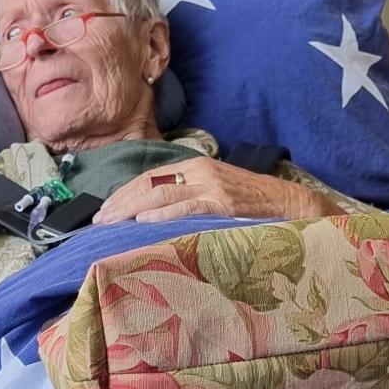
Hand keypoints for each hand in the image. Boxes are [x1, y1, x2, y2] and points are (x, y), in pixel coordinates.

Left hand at [93, 158, 341, 227]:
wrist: (291, 204)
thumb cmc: (253, 204)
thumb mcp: (217, 192)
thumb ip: (190, 196)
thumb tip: (153, 213)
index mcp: (198, 166)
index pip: (151, 176)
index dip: (124, 192)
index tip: (104, 210)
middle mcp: (201, 171)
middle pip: (150, 182)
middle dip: (120, 201)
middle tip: (98, 220)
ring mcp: (212, 187)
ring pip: (162, 192)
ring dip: (132, 208)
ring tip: (111, 222)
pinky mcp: (223, 204)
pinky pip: (187, 206)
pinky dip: (164, 212)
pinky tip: (144, 220)